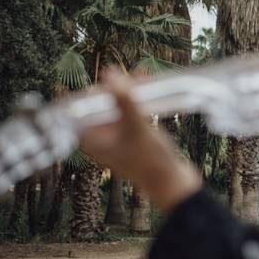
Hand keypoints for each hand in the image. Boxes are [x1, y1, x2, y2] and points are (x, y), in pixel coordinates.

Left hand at [78, 69, 200, 211]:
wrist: (174, 185)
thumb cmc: (153, 162)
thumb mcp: (137, 128)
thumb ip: (123, 101)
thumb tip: (109, 73)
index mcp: (91, 139)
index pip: (84, 105)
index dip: (98, 89)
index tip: (115, 77)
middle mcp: (101, 138)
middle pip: (102, 104)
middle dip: (117, 88)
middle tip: (134, 77)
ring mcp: (118, 138)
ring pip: (119, 107)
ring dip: (130, 93)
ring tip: (143, 79)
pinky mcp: (134, 138)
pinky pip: (132, 114)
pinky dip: (140, 103)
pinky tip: (151, 92)